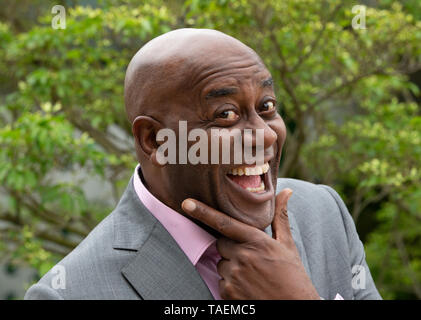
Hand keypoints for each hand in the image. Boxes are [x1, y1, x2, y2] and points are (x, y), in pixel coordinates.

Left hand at [181, 188, 319, 299]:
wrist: (295, 307)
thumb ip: (280, 217)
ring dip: (231, 267)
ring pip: (221, 264)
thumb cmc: (293, 275)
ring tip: (252, 274)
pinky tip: (248, 287)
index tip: (186, 203)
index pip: (224, 223)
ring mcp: (234, 276)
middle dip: (231, 248)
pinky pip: (221, 282)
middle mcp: (243, 257)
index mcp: (256, 241)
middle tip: (250, 258)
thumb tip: (286, 191)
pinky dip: (230, 283)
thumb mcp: (287, 245)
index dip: (203, 212)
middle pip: (221, 244)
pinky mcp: (229, 293)